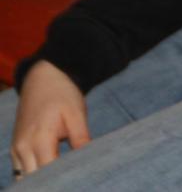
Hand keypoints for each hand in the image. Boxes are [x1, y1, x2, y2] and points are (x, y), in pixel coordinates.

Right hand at [11, 61, 89, 176]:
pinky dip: (32, 174)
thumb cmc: (62, 94)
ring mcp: (16, 149)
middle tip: (71, 178)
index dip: (63, 178)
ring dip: (41, 180)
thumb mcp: (77, 113)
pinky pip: (20, 170)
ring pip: (24, 177)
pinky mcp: (15, 148)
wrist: (42, 79)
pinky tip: (50, 173)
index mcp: (40, 139)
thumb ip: (81, 138)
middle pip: (35, 178)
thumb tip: (87, 159)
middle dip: (52, 181)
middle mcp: (23, 148)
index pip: (48, 172)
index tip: (77, 178)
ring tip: (61, 176)